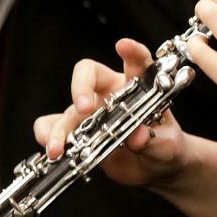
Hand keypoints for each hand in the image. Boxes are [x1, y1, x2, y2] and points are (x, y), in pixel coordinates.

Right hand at [31, 38, 188, 188]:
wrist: (153, 169)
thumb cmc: (164, 147)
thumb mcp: (168, 146)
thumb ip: (154, 141)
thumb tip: (137, 136)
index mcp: (138, 87)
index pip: (137, 62)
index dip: (132, 52)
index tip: (123, 46)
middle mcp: (110, 93)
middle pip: (88, 73)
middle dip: (82, 86)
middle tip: (84, 108)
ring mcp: (91, 112)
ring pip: (68, 109)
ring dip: (60, 128)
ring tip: (58, 150)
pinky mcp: (77, 131)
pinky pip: (52, 126)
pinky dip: (48, 136)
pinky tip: (53, 152)